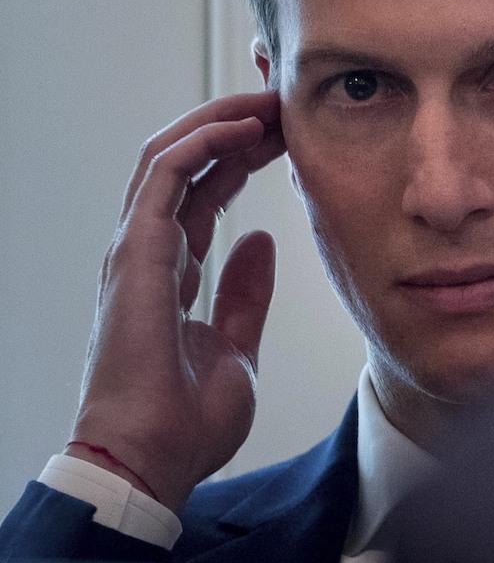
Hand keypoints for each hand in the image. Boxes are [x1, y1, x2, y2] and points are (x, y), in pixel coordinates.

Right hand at [68, 91, 287, 513]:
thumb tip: (258, 242)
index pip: (202, 193)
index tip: (289, 135)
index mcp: (169, 274)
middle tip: (283, 103)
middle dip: (233, 125)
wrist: (151, 461)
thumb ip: (245, 294)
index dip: (241, 156)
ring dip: (220, 121)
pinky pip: (163, 175)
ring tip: (269, 102)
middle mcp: (147, 253)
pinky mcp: (134, 253)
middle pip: (186, 165)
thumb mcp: (236, 347)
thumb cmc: (185, 422)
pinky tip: (244, 127)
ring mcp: (136, 251)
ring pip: (169, 156)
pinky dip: (202, 142)